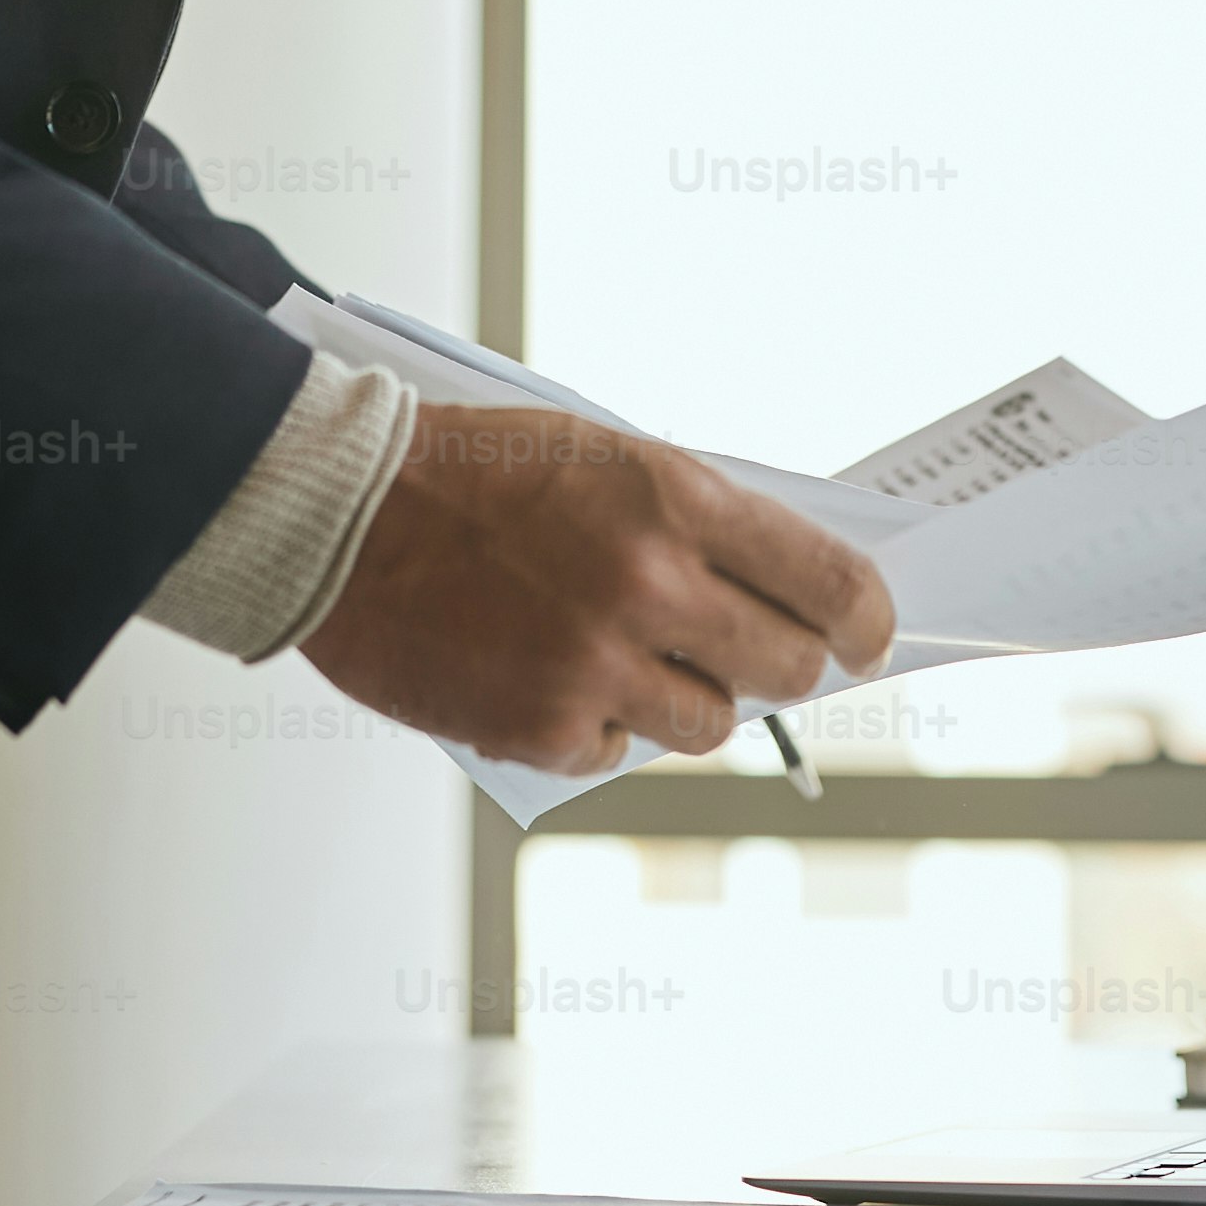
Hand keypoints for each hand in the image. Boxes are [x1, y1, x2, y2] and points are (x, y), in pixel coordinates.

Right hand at [298, 404, 896, 775]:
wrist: (337, 510)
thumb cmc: (465, 470)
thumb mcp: (599, 455)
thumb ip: (688, 519)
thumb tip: (771, 588)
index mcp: (671, 498)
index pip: (824, 578)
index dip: (863, 619)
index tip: (867, 637)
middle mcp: (646, 583)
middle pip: (783, 666)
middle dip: (780, 665)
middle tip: (756, 656)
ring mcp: (594, 664)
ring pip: (706, 723)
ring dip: (681, 697)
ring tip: (621, 654)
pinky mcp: (539, 726)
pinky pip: (613, 750)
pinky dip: (592, 724)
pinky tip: (543, 673)